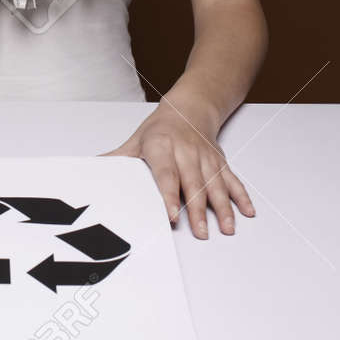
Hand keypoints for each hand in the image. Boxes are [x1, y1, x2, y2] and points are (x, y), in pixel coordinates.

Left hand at [98, 99, 254, 238]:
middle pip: (193, 182)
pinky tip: (247, 212)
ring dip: (222, 207)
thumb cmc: (159, 129)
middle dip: (197, 209)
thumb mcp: (136, 141)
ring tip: (226, 229)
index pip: (166, 173)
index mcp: (162, 145)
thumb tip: (93, 170)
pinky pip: (232, 179)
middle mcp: (186, 150)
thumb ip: (117, 159)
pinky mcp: (220, 161)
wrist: (189, 107)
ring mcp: (205, 156)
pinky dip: (241, 196)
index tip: (173, 216)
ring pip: (215, 183)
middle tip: (201, 232)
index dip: (170, 195)